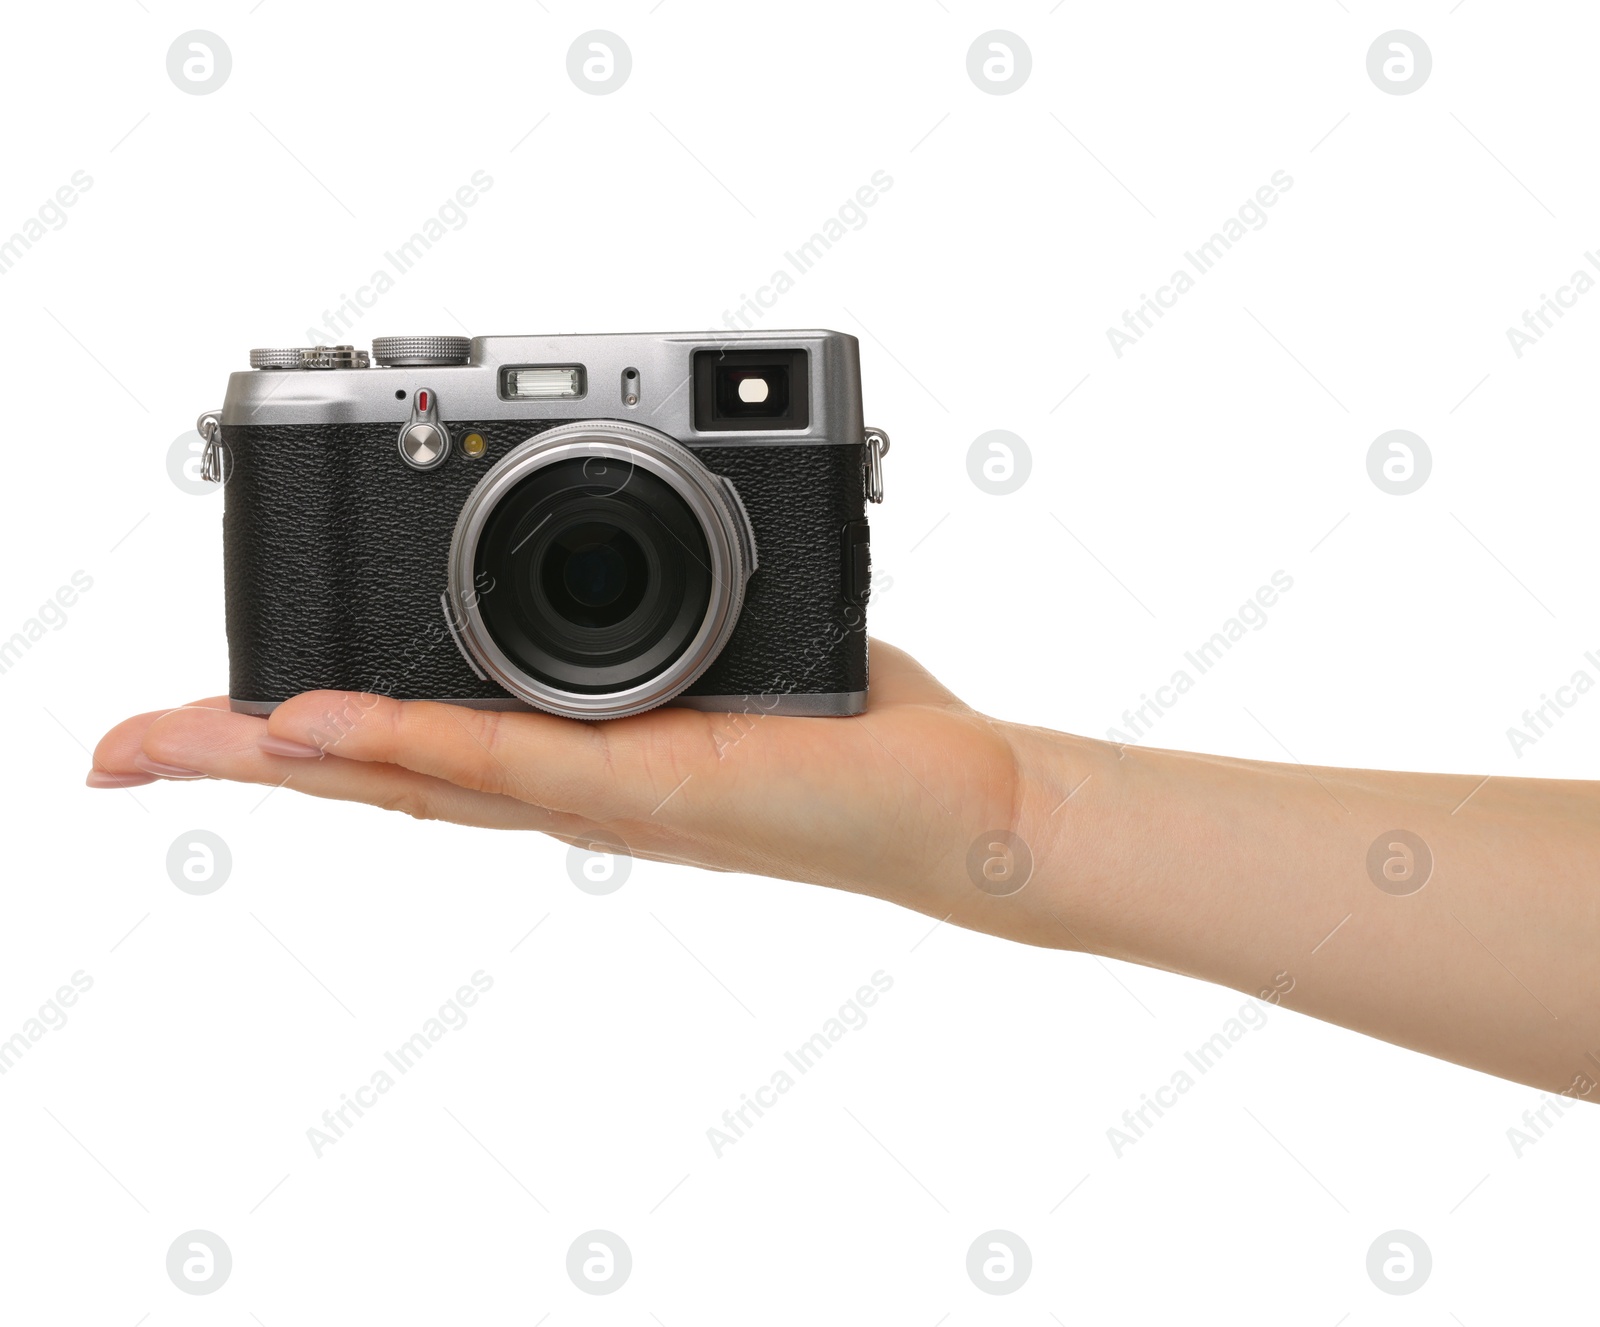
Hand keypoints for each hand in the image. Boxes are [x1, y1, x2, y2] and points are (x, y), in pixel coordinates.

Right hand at [88, 642, 1064, 945]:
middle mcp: (573, 789)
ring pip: (415, 781)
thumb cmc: (851, 732)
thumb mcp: (740, 638)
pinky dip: (409, 745)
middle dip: (247, 758)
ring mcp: (603, 799)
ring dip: (288, 761)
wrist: (957, 808)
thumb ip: (674, 602)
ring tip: (174, 741)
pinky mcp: (654, 790)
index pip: (420, 742)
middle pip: (379, 775)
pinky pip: (512, 765)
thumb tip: (648, 532)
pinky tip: (319, 729)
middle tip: (124, 749)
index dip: (310, 730)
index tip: (216, 712)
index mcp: (580, 753)